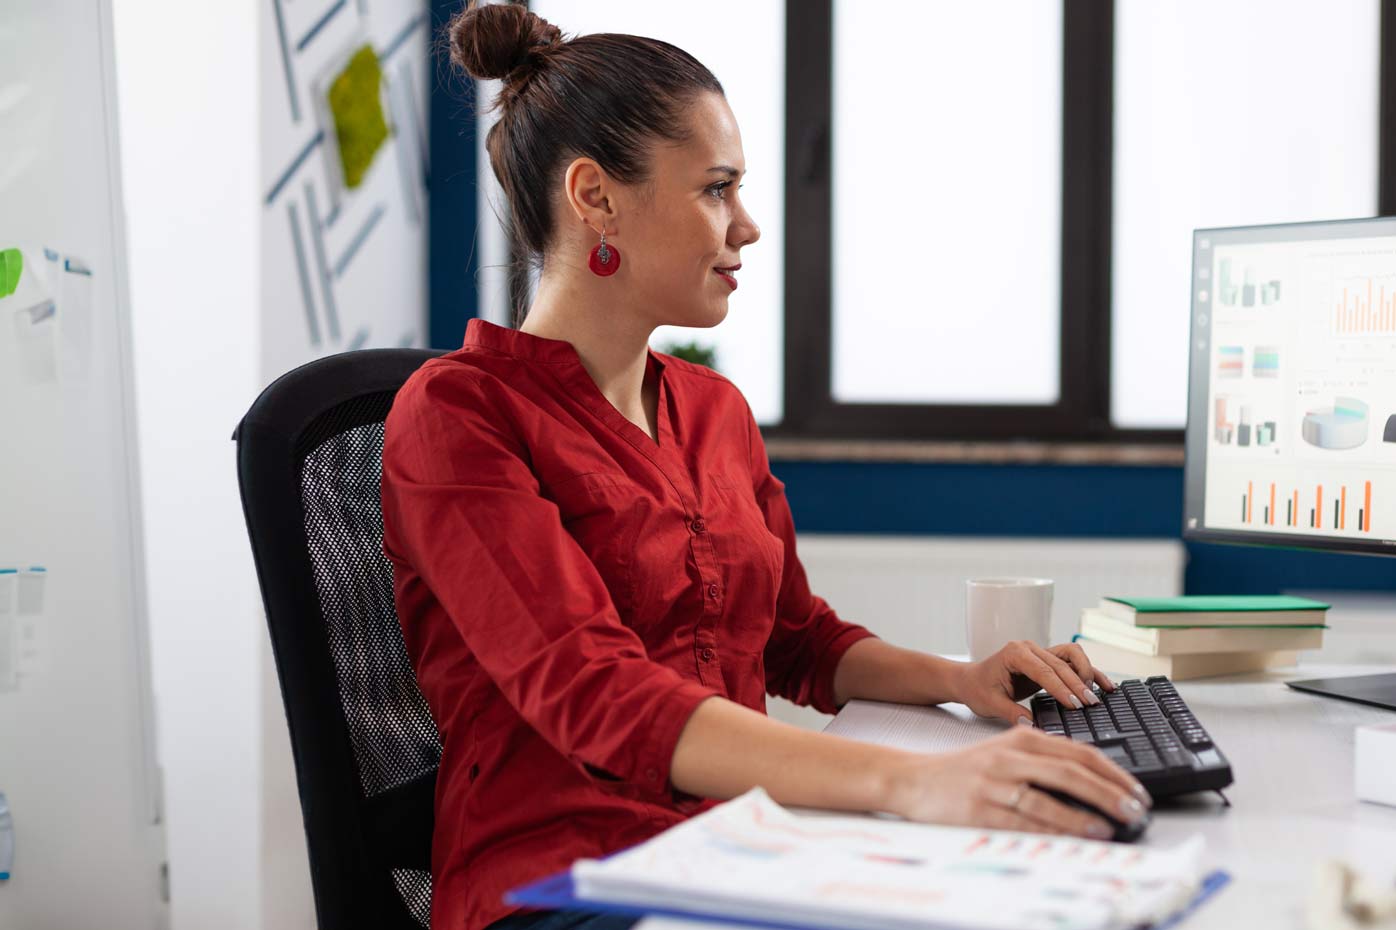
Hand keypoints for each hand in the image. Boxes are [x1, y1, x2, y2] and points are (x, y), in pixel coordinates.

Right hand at [882, 726, 1151, 838]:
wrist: (914, 779)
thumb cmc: (965, 769)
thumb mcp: (1005, 751)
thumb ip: (1043, 759)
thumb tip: (1093, 781)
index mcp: (1021, 738)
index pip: (1077, 751)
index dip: (1113, 772)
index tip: (1136, 790)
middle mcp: (1010, 756)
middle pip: (1070, 771)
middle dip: (1110, 792)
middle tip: (1135, 808)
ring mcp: (994, 782)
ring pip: (1050, 797)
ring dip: (1086, 813)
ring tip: (1112, 825)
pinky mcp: (980, 808)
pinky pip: (1024, 821)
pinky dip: (1053, 829)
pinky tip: (1074, 835)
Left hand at [955, 640, 1115, 724]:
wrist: (970, 680)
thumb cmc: (977, 689)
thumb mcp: (991, 703)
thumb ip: (1012, 713)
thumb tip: (1034, 726)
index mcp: (1014, 653)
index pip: (1044, 671)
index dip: (1061, 688)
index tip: (1075, 705)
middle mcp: (1029, 648)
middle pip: (1062, 664)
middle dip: (1078, 685)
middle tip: (1090, 705)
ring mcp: (1040, 651)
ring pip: (1072, 656)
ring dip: (1087, 674)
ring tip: (1097, 695)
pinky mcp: (1047, 659)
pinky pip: (1072, 662)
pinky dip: (1088, 672)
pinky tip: (1105, 685)